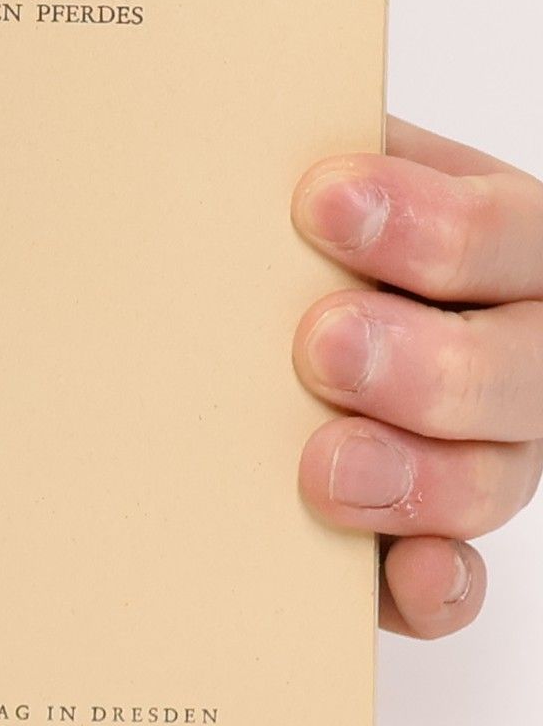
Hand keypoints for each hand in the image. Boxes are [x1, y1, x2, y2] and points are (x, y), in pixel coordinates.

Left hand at [293, 117, 542, 637]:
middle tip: (322, 343)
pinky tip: (407, 576)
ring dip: (414, 477)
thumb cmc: (300, 242)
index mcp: (503, 242)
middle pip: (518, 367)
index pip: (505, 232)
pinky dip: (434, 587)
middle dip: (422, 361)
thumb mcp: (316, 184)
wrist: (275, 308)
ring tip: (326, 465)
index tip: (324, 201)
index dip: (432, 224)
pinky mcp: (436, 537)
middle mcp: (518, 349)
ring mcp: (489, 450)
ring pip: (493, 478)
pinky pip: (458, 581)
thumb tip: (213, 138)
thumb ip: (295, 167)